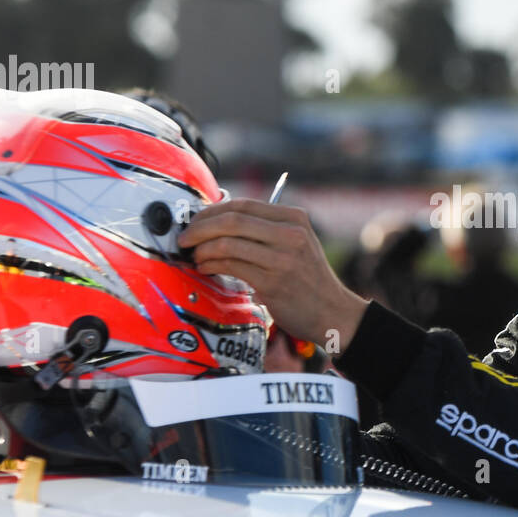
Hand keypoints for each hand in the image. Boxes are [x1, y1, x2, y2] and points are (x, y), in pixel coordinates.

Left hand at [177, 199, 368, 352]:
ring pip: (228, 243)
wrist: (333, 312)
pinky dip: (211, 264)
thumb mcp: (297, 243)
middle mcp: (291, 234)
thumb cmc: (308, 279)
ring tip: (195, 256)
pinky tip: (206, 267)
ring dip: (203, 249)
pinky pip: (231, 266)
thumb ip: (266, 229)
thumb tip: (217, 221)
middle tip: (184, 237)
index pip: (244, 205)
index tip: (195, 221)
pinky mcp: (273, 281)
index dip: (212, 211)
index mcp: (295, 218)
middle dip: (200, 227)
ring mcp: (283, 258)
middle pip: (232, 220)